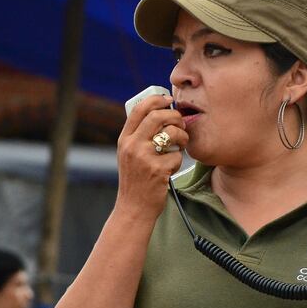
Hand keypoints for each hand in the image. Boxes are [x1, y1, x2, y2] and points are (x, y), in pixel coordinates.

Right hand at [115, 94, 186, 220]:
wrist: (134, 208)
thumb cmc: (136, 180)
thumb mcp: (129, 155)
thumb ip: (139, 136)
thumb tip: (161, 113)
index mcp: (124, 139)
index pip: (140, 109)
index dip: (157, 100)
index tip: (169, 100)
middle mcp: (131, 146)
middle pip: (158, 116)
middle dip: (175, 117)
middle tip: (181, 124)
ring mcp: (144, 158)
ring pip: (171, 133)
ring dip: (182, 137)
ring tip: (180, 145)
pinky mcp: (157, 170)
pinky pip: (177, 156)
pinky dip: (178, 161)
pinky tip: (171, 169)